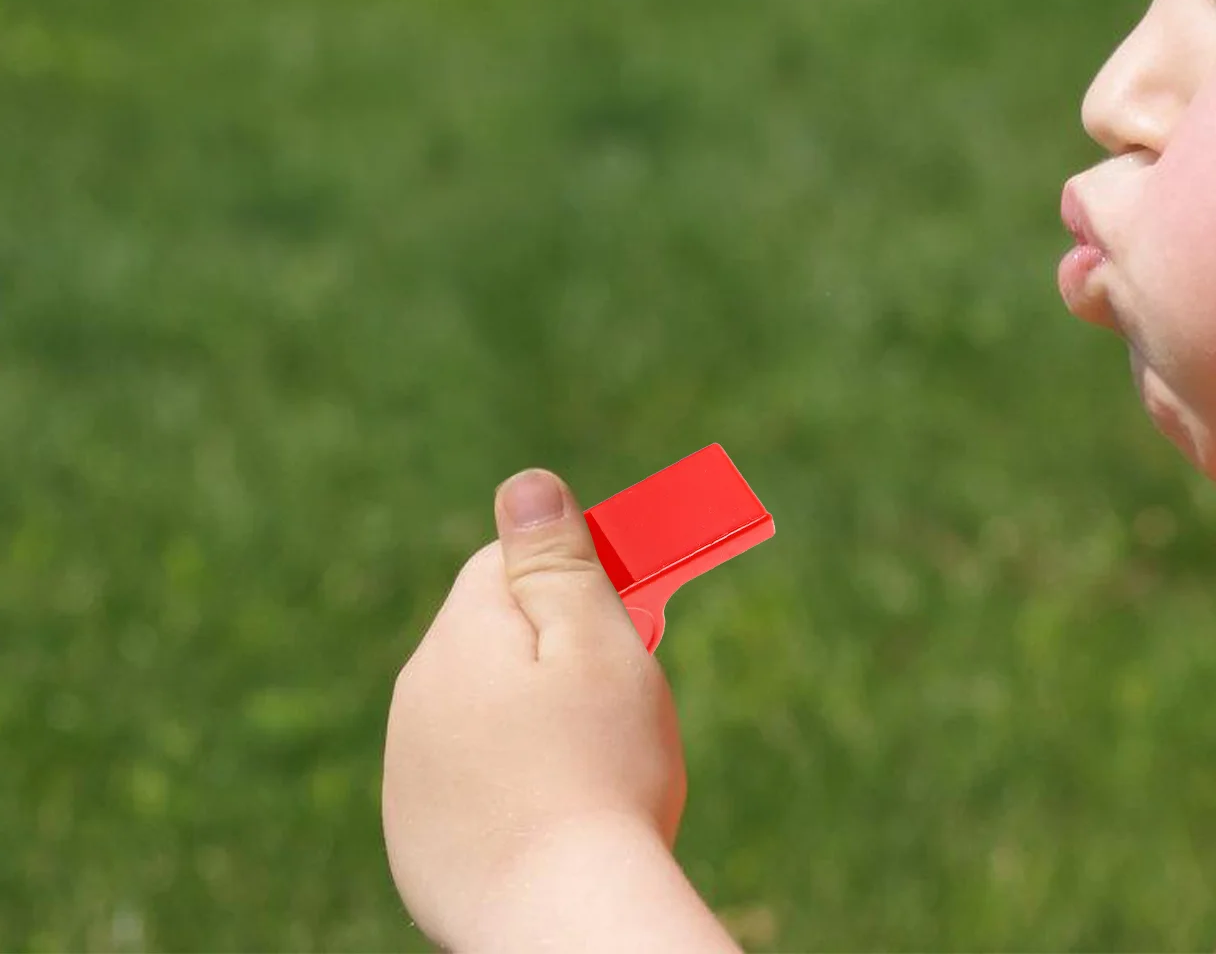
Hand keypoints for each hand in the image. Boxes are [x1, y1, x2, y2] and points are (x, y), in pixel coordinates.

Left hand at [382, 468, 688, 949]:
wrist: (562, 924)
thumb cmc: (599, 772)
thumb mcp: (596, 640)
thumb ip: (557, 559)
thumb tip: (524, 485)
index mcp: (458, 638)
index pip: (506, 564)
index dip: (573, 578)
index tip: (627, 614)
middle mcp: (416, 698)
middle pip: (493, 634)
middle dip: (554, 648)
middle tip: (619, 695)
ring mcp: (408, 774)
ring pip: (481, 706)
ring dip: (531, 714)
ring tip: (593, 763)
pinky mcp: (417, 839)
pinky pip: (468, 776)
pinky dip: (509, 780)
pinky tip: (554, 811)